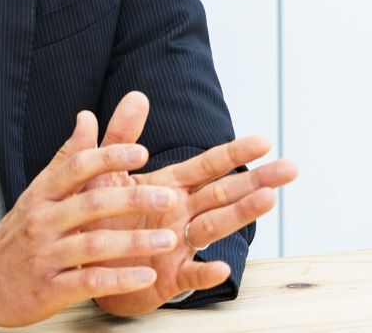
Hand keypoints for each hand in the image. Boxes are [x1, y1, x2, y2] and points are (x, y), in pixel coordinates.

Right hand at [0, 109, 182, 325]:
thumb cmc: (18, 231)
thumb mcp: (39, 191)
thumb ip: (68, 157)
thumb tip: (87, 117)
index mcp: (42, 193)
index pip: (76, 167)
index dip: (109, 158)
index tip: (141, 152)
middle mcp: (43, 221)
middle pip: (90, 204)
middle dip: (132, 199)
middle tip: (167, 196)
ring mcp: (46, 256)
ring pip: (93, 245)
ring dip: (133, 242)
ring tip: (168, 240)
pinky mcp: (49, 289)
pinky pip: (88, 282)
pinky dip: (118, 279)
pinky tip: (145, 276)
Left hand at [83, 91, 298, 316]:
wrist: (81, 261)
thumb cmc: (97, 214)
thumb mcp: (103, 170)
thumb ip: (119, 137)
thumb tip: (135, 95)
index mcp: (168, 186)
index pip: (206, 166)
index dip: (233, 152)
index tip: (264, 140)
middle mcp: (180, 213)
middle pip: (223, 193)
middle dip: (256, 180)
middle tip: (290, 168)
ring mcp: (179, 244)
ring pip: (214, 227)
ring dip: (240, 214)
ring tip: (268, 200)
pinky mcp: (168, 277)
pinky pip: (189, 274)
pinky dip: (205, 272)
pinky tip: (221, 266)